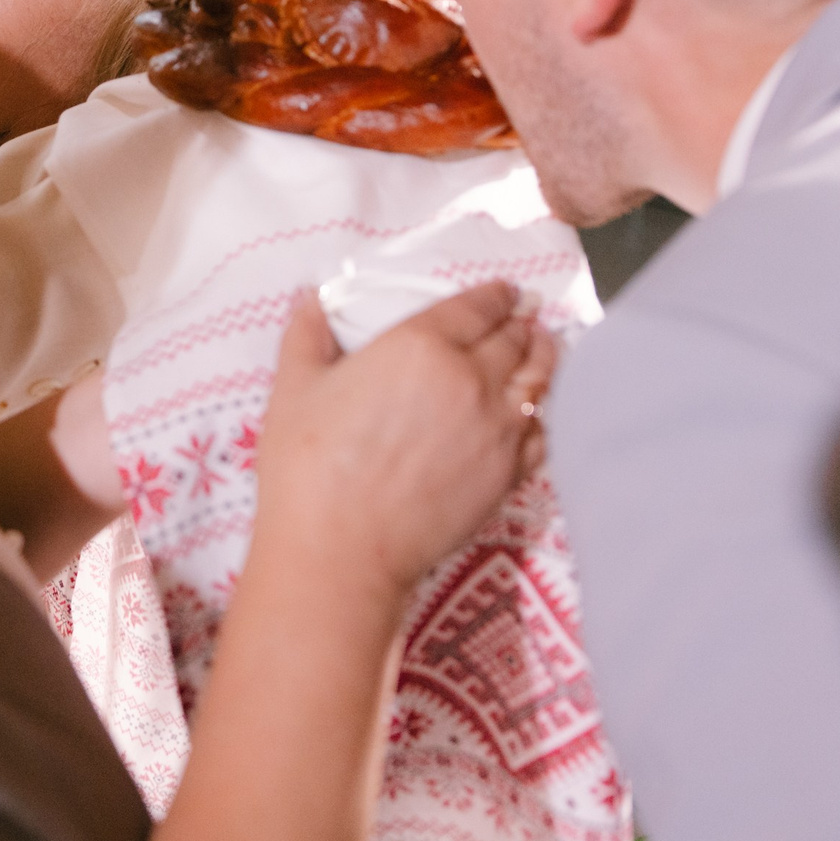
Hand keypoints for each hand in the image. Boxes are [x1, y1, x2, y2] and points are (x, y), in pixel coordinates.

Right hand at [255, 282, 551, 606]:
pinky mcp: (506, 475)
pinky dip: (544, 415)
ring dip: (545, 357)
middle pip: (514, 338)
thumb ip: (307, 334)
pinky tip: (536, 411)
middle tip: (526, 315)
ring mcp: (496, 429)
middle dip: (522, 322)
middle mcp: (471, 378)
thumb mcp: (294, 387)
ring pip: (539, 381)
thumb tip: (310, 299)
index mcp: (420, 344)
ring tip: (545, 347)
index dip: (496, 295)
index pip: (476, 307)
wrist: (339, 548)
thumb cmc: (308, 466)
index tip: (505, 292)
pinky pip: (541, 434)